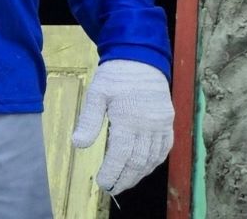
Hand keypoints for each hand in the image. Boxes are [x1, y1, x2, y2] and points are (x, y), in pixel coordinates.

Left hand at [71, 59, 174, 194]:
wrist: (140, 57)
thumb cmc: (115, 76)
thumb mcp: (96, 94)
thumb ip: (89, 121)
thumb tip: (78, 145)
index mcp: (128, 119)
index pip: (121, 155)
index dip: (112, 172)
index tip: (103, 183)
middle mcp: (148, 125)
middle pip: (138, 162)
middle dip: (125, 178)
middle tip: (112, 188)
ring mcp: (161, 124)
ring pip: (152, 158)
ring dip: (140, 174)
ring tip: (126, 182)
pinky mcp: (168, 121)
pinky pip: (165, 147)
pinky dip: (155, 161)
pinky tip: (145, 168)